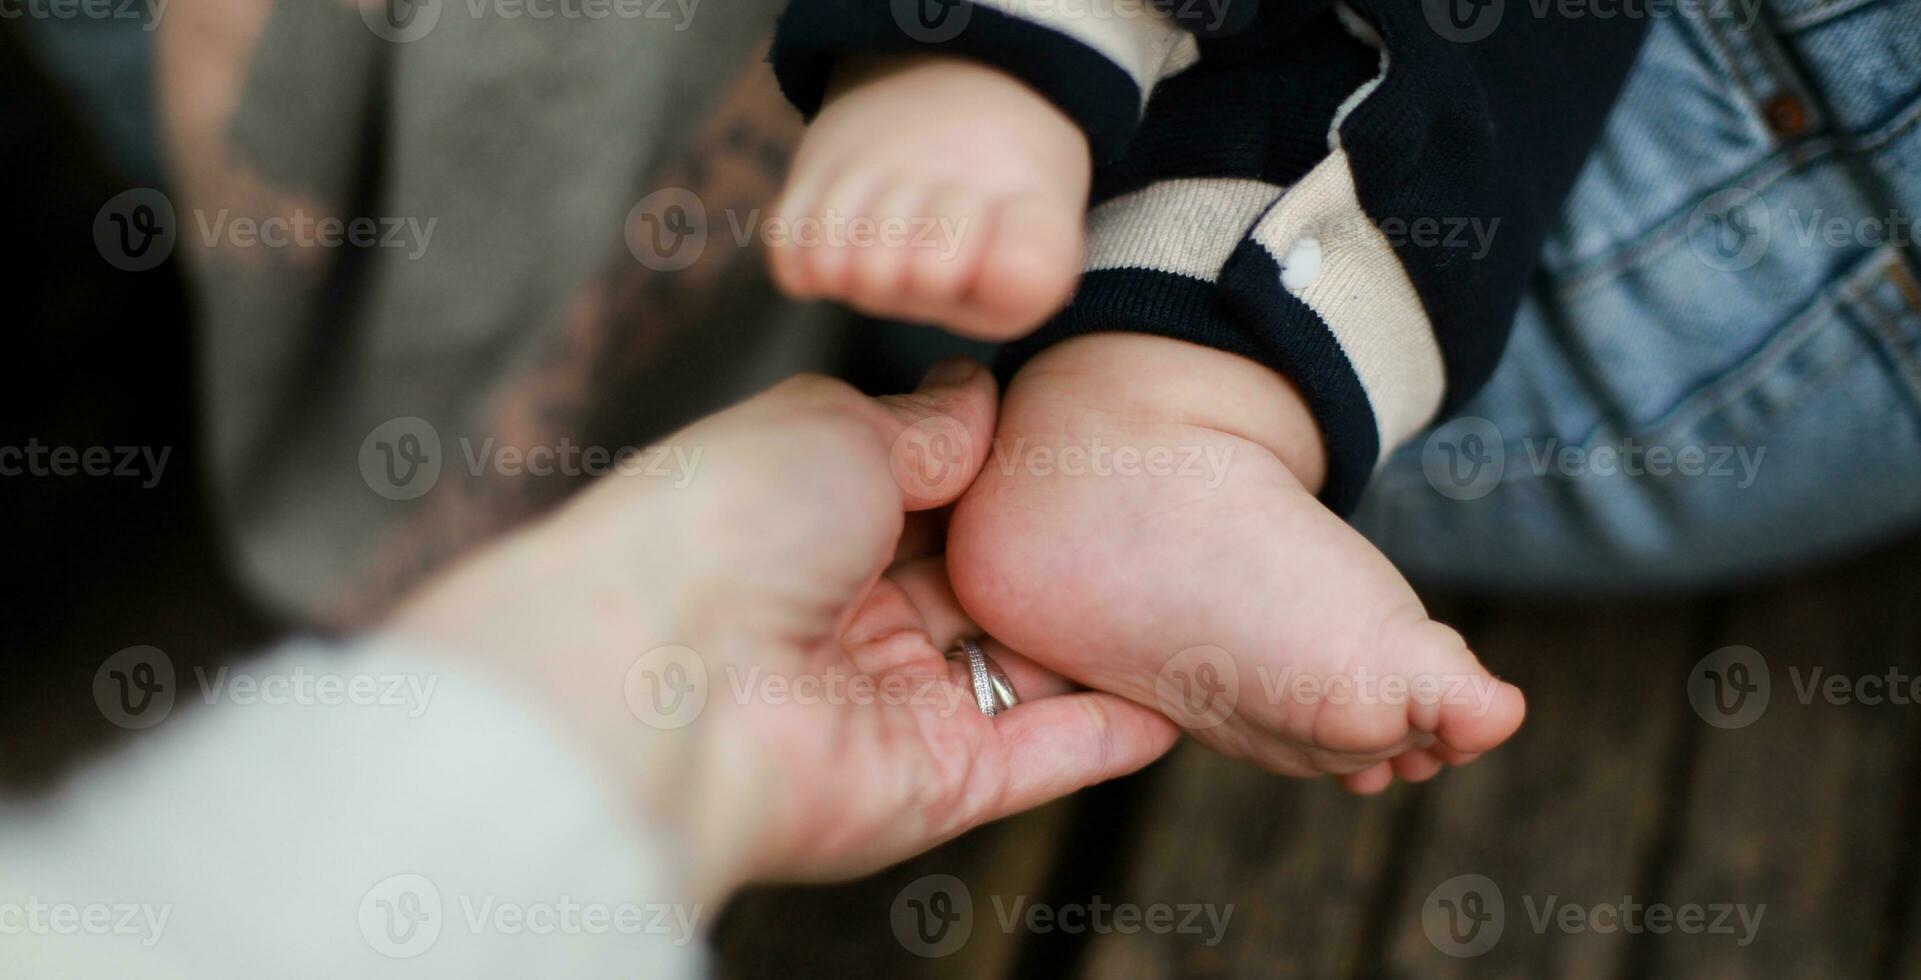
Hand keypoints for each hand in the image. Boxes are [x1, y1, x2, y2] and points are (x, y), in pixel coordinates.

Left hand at [387, 360, 1178, 899]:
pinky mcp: (931, 784)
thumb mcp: (834, 427)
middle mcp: (848, 616)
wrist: (662, 675)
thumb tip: (978, 396)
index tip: (1083, 437)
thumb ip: (924, 423)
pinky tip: (1175, 697)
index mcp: (810, 521)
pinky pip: (1038, 757)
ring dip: (1092, 639)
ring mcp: (891, 705)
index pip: (929, 496)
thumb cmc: (723, 524)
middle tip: (1152, 508)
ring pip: (1017, 669)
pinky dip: (1106, 732)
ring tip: (1186, 592)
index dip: (1002, 470)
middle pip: (978, 584)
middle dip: (1054, 554)